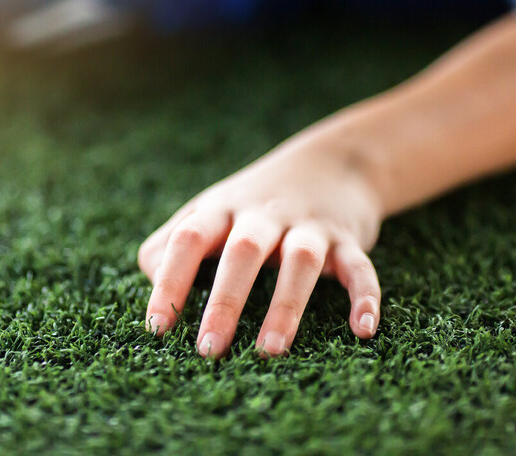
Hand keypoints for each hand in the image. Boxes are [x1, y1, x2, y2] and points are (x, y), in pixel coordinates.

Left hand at [138, 131, 384, 358]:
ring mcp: (308, 225)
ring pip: (300, 261)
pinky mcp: (348, 239)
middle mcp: (263, 215)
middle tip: (208, 350)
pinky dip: (364, 296)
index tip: (157, 327)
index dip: (170, 280)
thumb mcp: (209, 211)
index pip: (189, 239)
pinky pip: (359, 267)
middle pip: (242, 252)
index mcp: (222, 209)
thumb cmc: (253, 204)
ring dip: (285, 305)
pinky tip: (362, 329)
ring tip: (270, 350)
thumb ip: (172, 242)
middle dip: (225, 301)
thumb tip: (151, 280)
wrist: (331, 163)